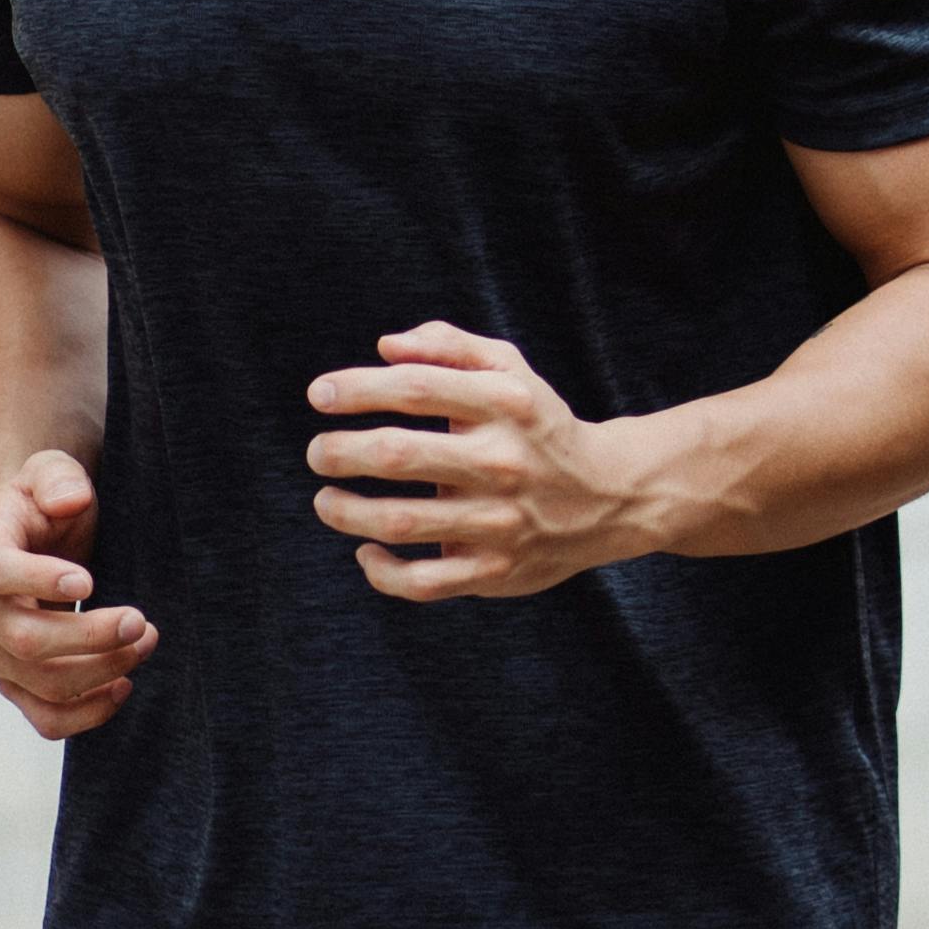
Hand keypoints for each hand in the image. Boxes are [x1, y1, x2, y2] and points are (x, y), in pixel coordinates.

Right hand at [0, 449, 156, 737]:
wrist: (29, 534)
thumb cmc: (42, 503)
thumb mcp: (51, 472)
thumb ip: (59, 479)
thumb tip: (71, 500)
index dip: (40, 580)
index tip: (90, 580)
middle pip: (26, 639)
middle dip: (92, 637)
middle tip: (142, 622)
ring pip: (40, 683)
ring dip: (101, 671)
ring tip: (145, 643)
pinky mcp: (17, 681)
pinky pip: (44, 717)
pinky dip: (86, 715)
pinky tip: (123, 686)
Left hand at [305, 324, 648, 600]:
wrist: (610, 497)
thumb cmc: (538, 426)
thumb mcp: (510, 371)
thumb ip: (450, 347)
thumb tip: (385, 347)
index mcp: (505, 405)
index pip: (415, 388)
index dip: (357, 389)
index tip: (319, 396)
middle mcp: (502, 463)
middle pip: (399, 454)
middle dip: (341, 452)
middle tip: (318, 453)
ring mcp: (499, 521)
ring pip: (402, 521)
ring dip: (347, 511)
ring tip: (326, 500)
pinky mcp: (495, 570)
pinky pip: (423, 581)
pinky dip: (383, 571)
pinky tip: (367, 552)